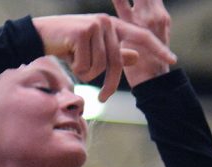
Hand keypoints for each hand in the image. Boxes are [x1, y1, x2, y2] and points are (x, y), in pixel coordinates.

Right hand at [33, 13, 175, 100]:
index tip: (173, 60)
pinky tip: (67, 56)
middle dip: (110, 83)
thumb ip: (115, 53)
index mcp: (113, 25)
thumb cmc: (65, 44)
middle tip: (102, 98)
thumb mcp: (92, 50)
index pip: (141, 36)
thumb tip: (137, 57)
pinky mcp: (84, 32)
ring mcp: (97, 25)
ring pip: (100, 66)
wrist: (38, 35)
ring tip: (74, 62)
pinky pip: (86, 64)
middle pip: (117, 62)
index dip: (157, 48)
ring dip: (85, 72)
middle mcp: (107, 22)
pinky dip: (76, 67)